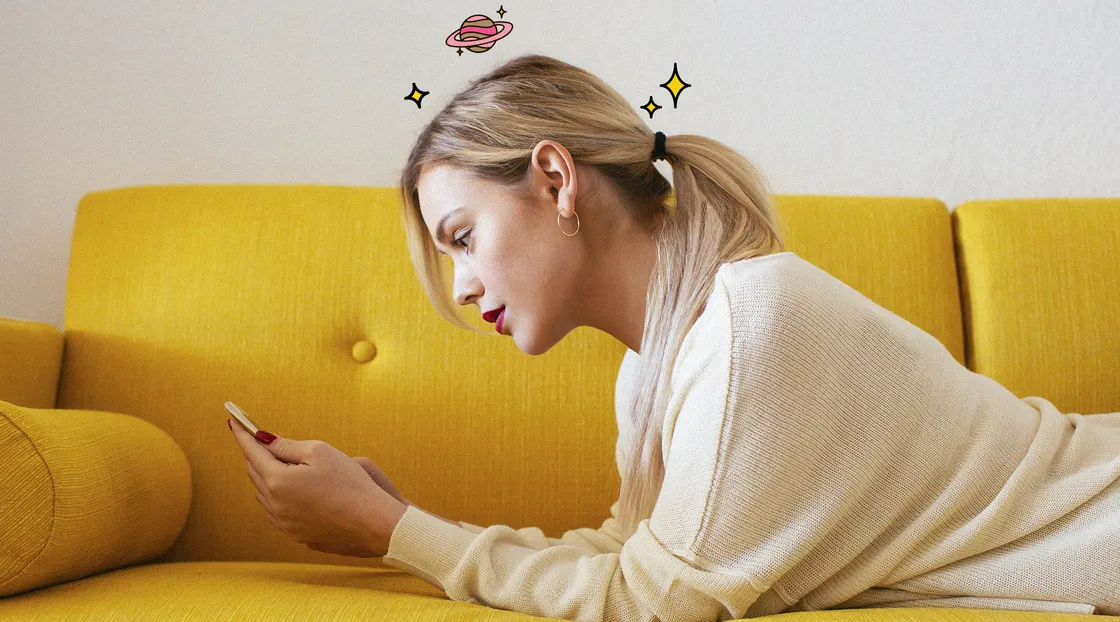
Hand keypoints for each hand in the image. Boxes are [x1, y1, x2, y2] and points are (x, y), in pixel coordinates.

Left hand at [227, 419, 407, 556]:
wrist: (370, 521)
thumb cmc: (348, 482)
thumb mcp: (319, 452)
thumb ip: (286, 445)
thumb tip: (263, 440)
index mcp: (277, 481)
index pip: (251, 452)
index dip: (242, 434)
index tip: (233, 420)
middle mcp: (273, 504)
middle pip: (255, 472)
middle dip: (257, 454)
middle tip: (262, 439)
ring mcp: (282, 522)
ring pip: (263, 493)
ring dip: (267, 475)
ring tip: (283, 463)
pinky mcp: (293, 533)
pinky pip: (275, 509)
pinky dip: (277, 494)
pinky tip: (292, 488)